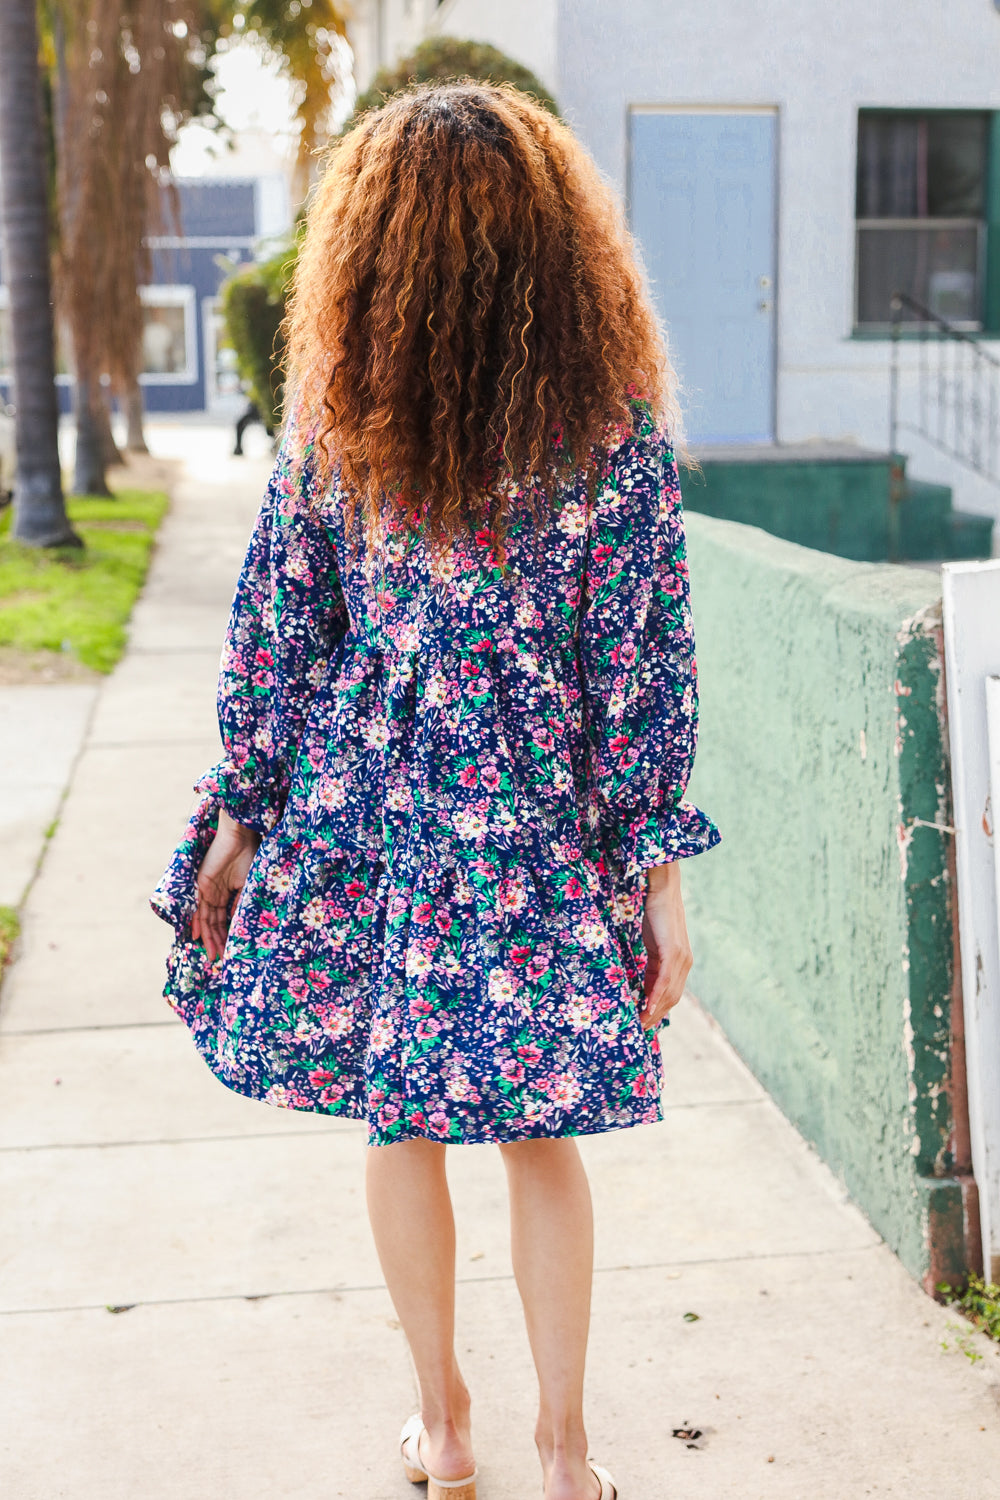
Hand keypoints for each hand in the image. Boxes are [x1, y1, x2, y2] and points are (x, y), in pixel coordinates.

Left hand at [191, 810, 260, 963]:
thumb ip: (240, 904)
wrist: (241, 836)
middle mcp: (214, 894)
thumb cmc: (249, 856)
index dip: (224, 935)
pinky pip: (197, 907)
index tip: (228, 952)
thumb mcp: (247, 886)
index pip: (222, 919)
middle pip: (212, 922)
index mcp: (226, 893)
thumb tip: (237, 924)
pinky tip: (198, 936)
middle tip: (217, 959)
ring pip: (205, 919)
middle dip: (215, 941)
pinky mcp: (201, 884)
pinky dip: (196, 922)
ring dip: (207, 937)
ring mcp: (207, 890)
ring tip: (211, 954)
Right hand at [638, 860, 691, 1029]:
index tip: (644, 1024)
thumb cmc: (655, 914)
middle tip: (638, 1031)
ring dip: (653, 1011)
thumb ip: (651, 963)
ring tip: (639, 1024)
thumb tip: (640, 980)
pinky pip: (664, 980)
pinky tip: (646, 1007)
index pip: (670, 994)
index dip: (658, 1011)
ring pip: (668, 993)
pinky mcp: (673, 951)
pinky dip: (655, 996)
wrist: (662, 890)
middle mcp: (685, 963)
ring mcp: (680, 958)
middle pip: (671, 999)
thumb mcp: (652, 944)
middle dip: (655, 1016)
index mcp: (680, 963)